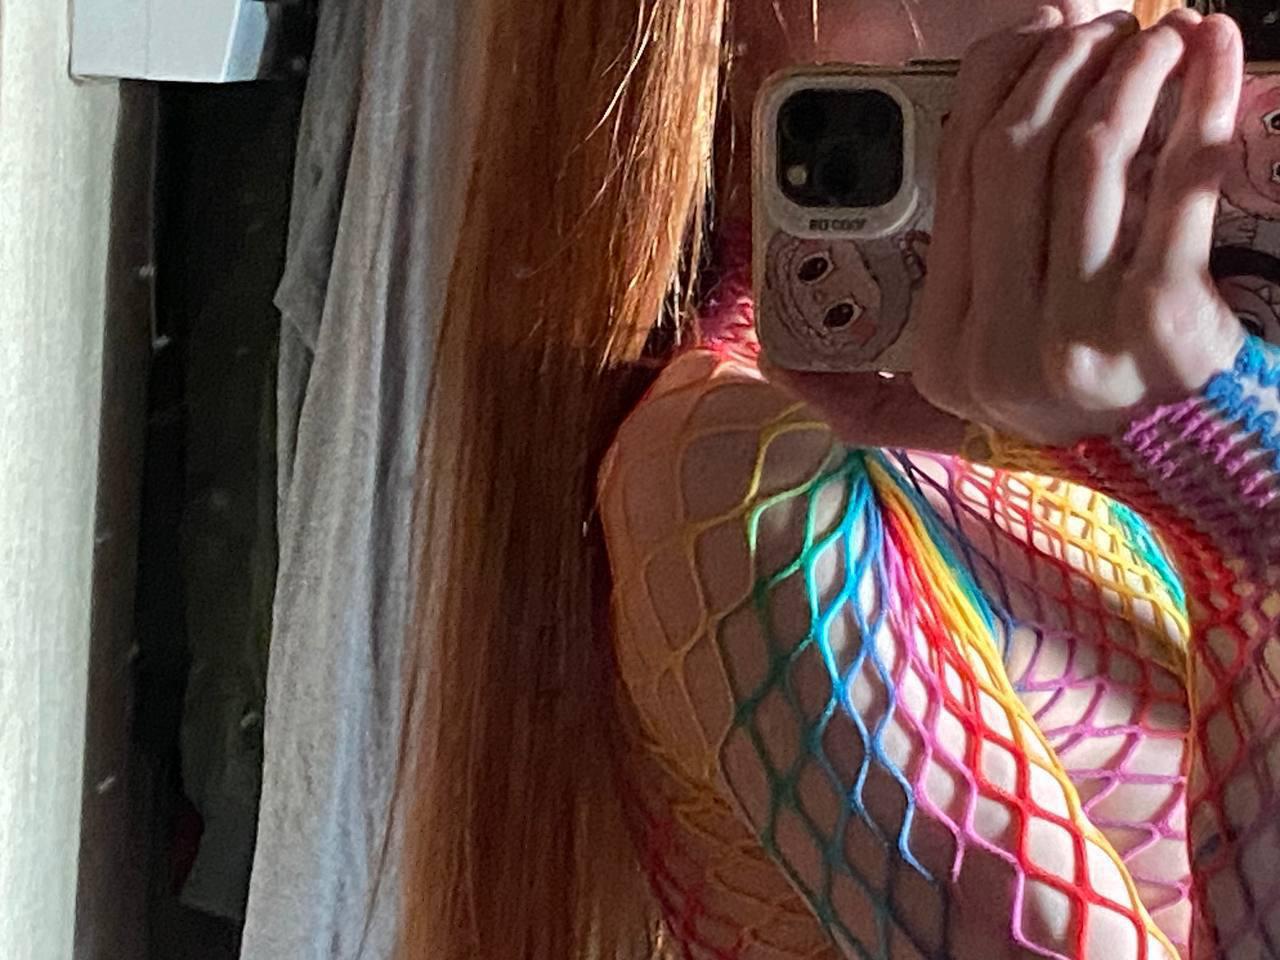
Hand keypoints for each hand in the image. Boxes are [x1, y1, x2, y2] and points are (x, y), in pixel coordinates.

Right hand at [769, 3, 1247, 450]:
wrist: (1180, 462)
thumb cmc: (1071, 419)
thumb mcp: (953, 423)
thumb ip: (870, 402)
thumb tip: (778, 365)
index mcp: (942, 352)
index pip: (952, 188)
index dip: (989, 90)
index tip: (1028, 40)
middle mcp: (1000, 350)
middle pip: (1014, 158)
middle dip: (1059, 65)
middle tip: (1098, 30)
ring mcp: (1083, 339)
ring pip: (1089, 157)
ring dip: (1129, 71)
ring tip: (1157, 37)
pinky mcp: (1166, 325)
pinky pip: (1178, 186)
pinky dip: (1204, 100)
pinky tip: (1216, 55)